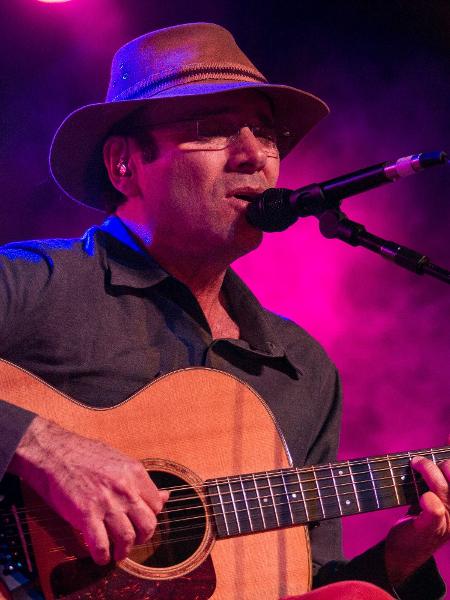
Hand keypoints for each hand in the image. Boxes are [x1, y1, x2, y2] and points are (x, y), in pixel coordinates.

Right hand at [9, 416, 168, 564]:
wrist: (54, 452)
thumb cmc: (83, 453)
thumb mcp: (118, 460)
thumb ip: (140, 481)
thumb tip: (165, 496)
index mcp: (134, 472)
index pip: (157, 504)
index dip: (151, 516)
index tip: (142, 521)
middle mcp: (124, 488)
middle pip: (147, 524)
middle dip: (143, 537)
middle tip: (134, 540)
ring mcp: (106, 502)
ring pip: (127, 538)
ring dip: (124, 551)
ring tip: (118, 553)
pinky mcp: (85, 515)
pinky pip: (100, 545)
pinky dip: (102, 556)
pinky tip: (100, 557)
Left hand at [385, 444, 449, 586]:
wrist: (406, 550)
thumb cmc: (422, 515)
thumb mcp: (435, 491)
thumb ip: (442, 471)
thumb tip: (449, 437)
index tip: (447, 439)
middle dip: (436, 464)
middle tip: (417, 462)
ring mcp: (448, 522)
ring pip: (443, 488)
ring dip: (426, 471)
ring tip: (413, 464)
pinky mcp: (431, 529)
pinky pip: (435, 511)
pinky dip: (429, 501)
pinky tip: (423, 498)